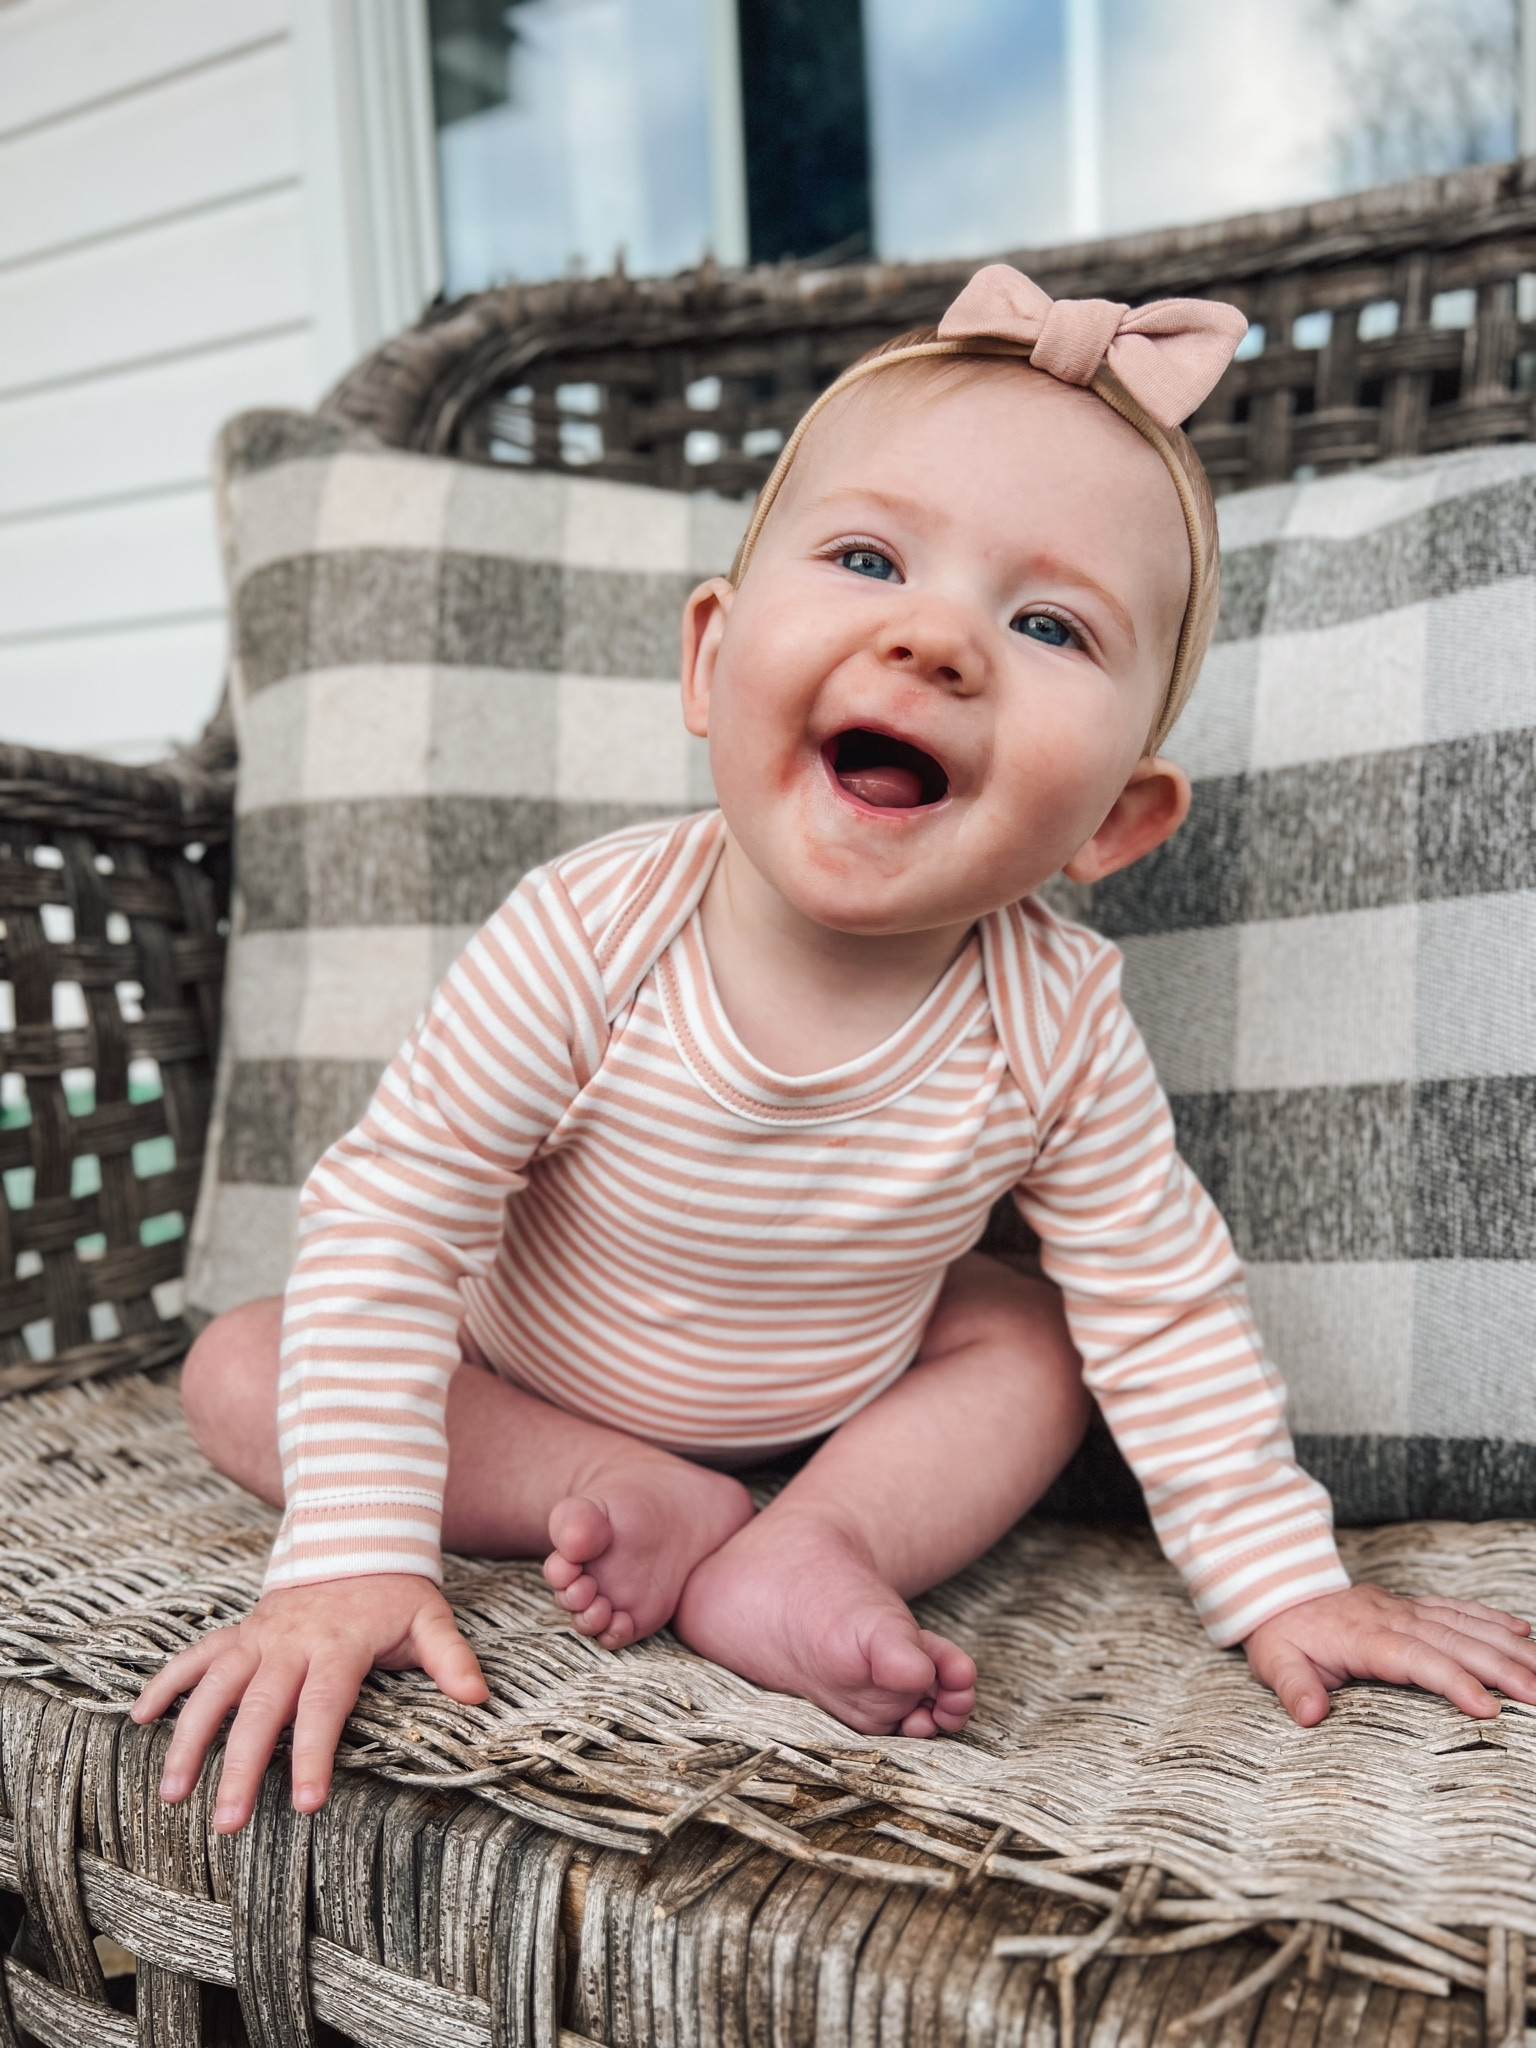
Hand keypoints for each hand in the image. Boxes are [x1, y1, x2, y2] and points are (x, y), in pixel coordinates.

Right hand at [131, 1575, 487, 1830]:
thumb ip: (449, 1658)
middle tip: (224, 1824)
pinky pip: (195, 1655)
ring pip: (215, 1687)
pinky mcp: (239, 1632)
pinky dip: (166, 1682)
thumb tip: (478, 1697)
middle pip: (260, 1709)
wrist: (355, 1537)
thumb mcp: (429, 1618)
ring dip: (190, 1738)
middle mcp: (290, 1643)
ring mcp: (259, 1636)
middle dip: (239, 1767)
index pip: (323, 1706)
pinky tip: (139, 1718)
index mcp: (339, 1645)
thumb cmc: (394, 1592)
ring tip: (172, 1793)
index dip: (312, 1754)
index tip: (304, 1804)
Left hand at [1244, 1583, 1535, 1725]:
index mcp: (1364, 1637)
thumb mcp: (1273, 1661)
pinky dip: (1491, 1617)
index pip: (1416, 1658)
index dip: (1452, 1681)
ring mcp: (1405, 1608)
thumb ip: (1293, 1687)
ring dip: (1508, 1647)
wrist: (1279, 1589)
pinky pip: (1457, 1608)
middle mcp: (1393, 1618)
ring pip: (1465, 1624)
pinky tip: (1524, 1631)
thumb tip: (1310, 1714)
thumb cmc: (1281, 1633)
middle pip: (1454, 1641)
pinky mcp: (1411, 1605)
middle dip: (1501, 1668)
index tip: (1486, 1708)